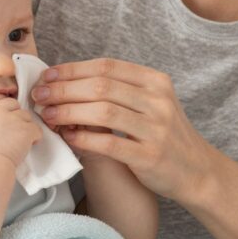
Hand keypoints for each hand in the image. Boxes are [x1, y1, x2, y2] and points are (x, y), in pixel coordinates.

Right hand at [0, 94, 41, 166]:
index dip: (1, 103)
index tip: (4, 112)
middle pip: (12, 103)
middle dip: (15, 112)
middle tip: (15, 127)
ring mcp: (14, 120)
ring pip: (26, 115)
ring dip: (26, 125)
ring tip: (22, 138)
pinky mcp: (26, 130)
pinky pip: (37, 129)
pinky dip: (36, 136)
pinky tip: (31, 143)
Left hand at [30, 58, 216, 201]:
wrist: (198, 172)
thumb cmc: (165, 135)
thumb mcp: (152, 104)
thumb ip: (119, 92)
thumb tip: (67, 83)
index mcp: (156, 82)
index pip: (107, 66)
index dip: (73, 69)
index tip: (48, 76)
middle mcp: (158, 101)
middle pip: (101, 86)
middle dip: (64, 90)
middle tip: (40, 96)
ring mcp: (156, 129)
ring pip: (102, 112)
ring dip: (68, 112)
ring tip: (48, 115)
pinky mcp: (150, 156)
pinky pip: (108, 144)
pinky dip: (83, 139)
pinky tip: (67, 138)